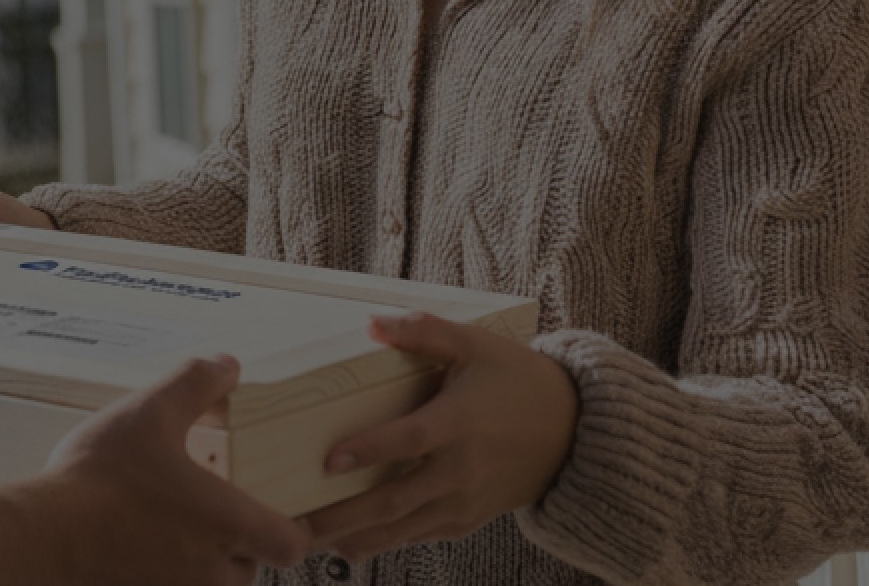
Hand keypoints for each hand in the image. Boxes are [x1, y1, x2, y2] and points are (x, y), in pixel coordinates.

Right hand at [33, 355, 307, 583]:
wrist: (41, 539)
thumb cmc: (100, 481)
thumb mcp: (149, 412)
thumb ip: (194, 384)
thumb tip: (226, 365)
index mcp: (229, 524)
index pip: (292, 544)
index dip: (290, 527)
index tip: (277, 509)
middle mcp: (211, 571)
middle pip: (250, 567)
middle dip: (237, 542)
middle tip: (210, 507)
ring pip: (210, 583)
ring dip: (200, 559)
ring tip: (169, 522)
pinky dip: (163, 571)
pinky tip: (135, 540)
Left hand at [300, 312, 578, 558]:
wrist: (573, 432)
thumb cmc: (519, 380)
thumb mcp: (476, 345)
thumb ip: (424, 333)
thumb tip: (371, 323)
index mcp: (459, 423)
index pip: (409, 441)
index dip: (370, 451)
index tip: (329, 462)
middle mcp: (459, 470)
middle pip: (392, 501)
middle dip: (341, 516)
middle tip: (294, 526)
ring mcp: (463, 501)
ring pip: (401, 529)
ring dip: (354, 538)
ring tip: (308, 542)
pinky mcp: (466, 520)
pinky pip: (419, 536)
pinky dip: (384, 544)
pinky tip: (349, 545)